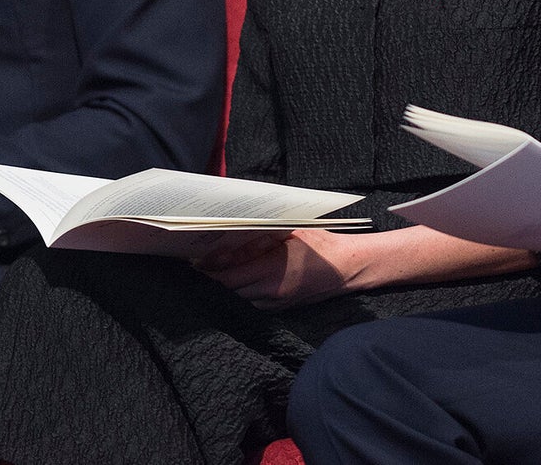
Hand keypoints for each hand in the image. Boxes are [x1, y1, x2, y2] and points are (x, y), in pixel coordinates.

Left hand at [198, 229, 368, 309]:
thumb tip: (231, 232)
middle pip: (227, 291)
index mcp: (269, 271)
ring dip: (226, 288)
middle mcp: (269, 293)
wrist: (348, 268)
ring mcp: (275, 304)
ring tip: (213, 273)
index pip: (226, 278)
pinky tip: (237, 281)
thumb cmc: (321, 244)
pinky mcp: (280, 309)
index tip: (192, 261)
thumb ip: (260, 233)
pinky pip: (251, 304)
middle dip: (212, 280)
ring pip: (238, 300)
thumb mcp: (290, 231)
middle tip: (197, 265)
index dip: (206, 272)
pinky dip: (240, 294)